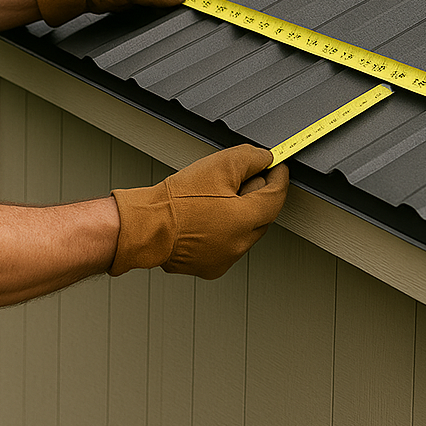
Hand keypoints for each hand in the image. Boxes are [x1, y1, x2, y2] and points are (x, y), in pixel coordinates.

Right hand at [110, 145, 288, 279]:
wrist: (146, 226)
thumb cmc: (176, 200)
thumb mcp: (219, 165)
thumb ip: (250, 158)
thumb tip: (265, 158)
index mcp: (247, 219)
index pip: (277, 196)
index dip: (279, 177)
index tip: (277, 166)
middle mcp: (241, 244)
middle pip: (262, 215)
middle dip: (255, 196)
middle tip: (235, 180)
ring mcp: (226, 259)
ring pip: (244, 231)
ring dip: (238, 215)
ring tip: (211, 200)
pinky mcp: (211, 267)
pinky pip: (226, 245)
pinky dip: (222, 232)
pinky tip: (203, 218)